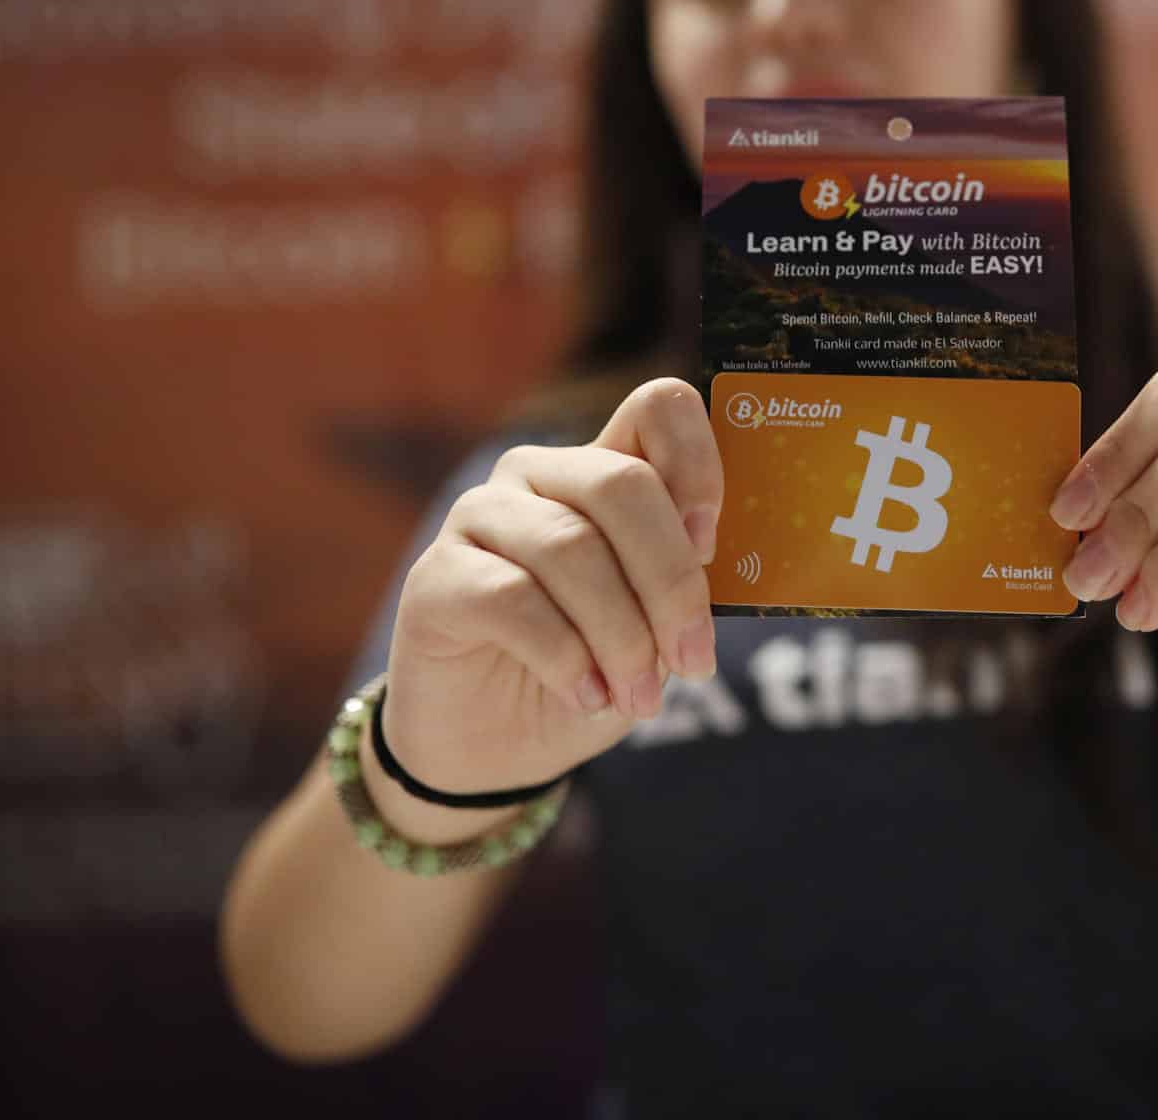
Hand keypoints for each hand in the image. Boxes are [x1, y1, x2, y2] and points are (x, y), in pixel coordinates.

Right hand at [384, 377, 721, 796]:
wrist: (496, 748)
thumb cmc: (591, 672)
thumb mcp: (657, 628)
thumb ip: (684, 579)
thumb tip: (721, 561)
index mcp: (605, 472)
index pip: (657, 407)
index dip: (697, 461)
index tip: (712, 545)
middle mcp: (540, 476)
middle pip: (622, 483)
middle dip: (670, 581)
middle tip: (692, 661)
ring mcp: (480, 517)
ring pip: (570, 546)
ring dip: (621, 636)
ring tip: (637, 698)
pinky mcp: (436, 575)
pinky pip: (511, 596)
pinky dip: (565, 657)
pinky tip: (585, 696)